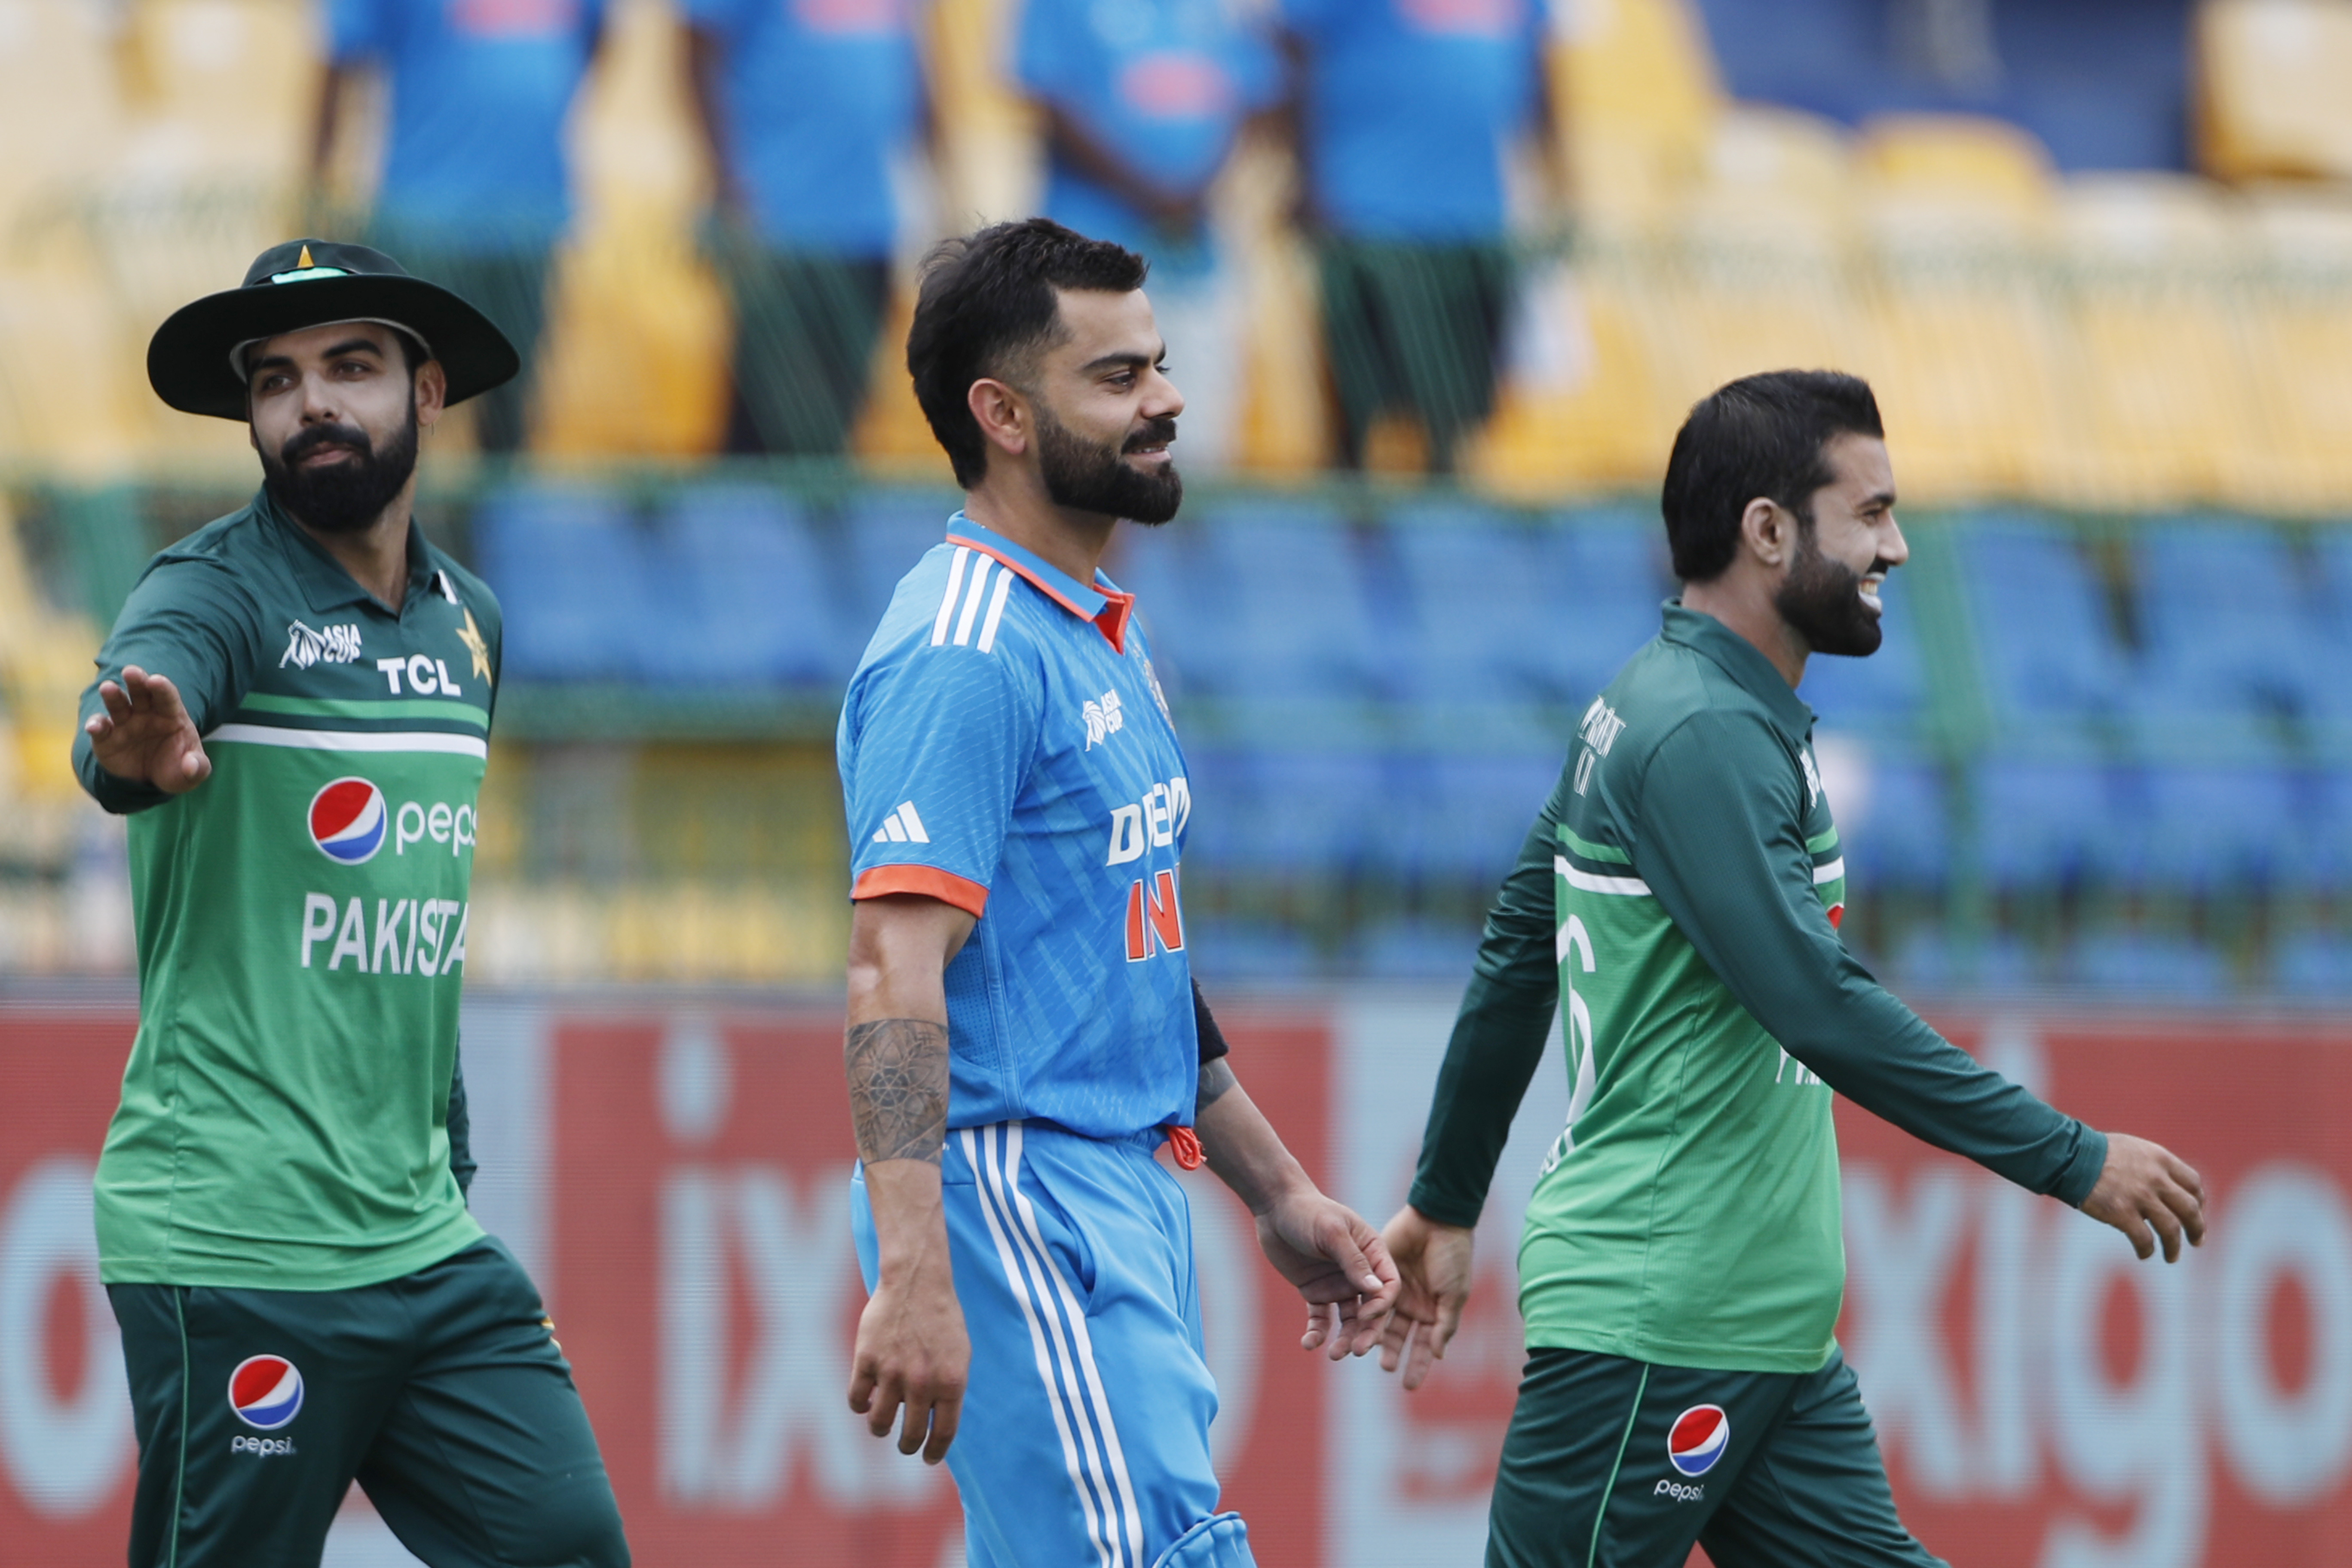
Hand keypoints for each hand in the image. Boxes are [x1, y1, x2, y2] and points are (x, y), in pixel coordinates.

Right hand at [84, 666, 209, 793]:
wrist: (150, 783)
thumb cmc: (175, 769)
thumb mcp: (192, 773)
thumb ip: (197, 767)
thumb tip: (192, 766)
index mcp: (171, 715)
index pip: (167, 697)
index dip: (162, 688)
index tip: (156, 680)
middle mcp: (146, 714)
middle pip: (141, 693)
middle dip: (137, 681)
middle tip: (131, 671)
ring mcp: (125, 723)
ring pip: (118, 705)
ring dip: (113, 696)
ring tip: (108, 688)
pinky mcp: (106, 738)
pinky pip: (101, 729)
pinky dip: (96, 726)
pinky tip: (94, 727)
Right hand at [847, 1266, 967, 1463]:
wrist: (917, 1282)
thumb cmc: (942, 1319)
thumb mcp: (959, 1355)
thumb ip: (949, 1390)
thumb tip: (936, 1425)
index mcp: (950, 1382)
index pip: (943, 1433)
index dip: (934, 1451)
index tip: (928, 1458)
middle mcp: (922, 1382)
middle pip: (911, 1434)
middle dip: (908, 1446)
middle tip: (906, 1446)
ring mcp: (892, 1372)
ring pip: (879, 1422)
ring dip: (880, 1429)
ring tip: (882, 1425)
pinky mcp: (866, 1360)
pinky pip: (857, 1399)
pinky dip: (860, 1405)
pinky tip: (865, 1402)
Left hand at [1253, 1185, 1400, 1359]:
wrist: (1274, 1207)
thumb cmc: (1308, 1211)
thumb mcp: (1332, 1233)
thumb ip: (1354, 1261)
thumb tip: (1377, 1292)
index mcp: (1373, 1252)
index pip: (1388, 1285)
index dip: (1382, 1304)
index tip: (1365, 1316)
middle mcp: (1359, 1272)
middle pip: (1371, 1308)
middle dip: (1366, 1331)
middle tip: (1356, 1351)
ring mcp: (1338, 1283)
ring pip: (1348, 1319)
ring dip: (1344, 1338)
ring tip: (1333, 1355)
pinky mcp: (1316, 1292)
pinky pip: (1321, 1318)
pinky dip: (1317, 1333)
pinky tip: (1309, 1343)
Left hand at [1376, 1205, 1474, 1390]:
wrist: (1436, 1221)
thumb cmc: (1452, 1257)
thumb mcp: (1454, 1294)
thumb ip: (1445, 1324)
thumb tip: (1438, 1355)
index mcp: (1433, 1311)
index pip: (1423, 1345)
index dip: (1417, 1364)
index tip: (1410, 1386)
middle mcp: (1411, 1305)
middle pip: (1399, 1336)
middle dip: (1392, 1353)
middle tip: (1384, 1367)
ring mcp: (1392, 1290)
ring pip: (1379, 1320)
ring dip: (1371, 1336)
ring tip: (1361, 1352)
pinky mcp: (1376, 1274)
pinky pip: (1366, 1298)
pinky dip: (1361, 1312)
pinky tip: (1356, 1325)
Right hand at [2080, 1132, 2205, 1262]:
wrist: (2069, 1156)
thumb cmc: (2097, 1152)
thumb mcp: (2133, 1149)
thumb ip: (2153, 1166)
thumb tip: (2166, 1190)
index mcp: (2160, 1159)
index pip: (2194, 1184)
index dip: (2199, 1202)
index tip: (2195, 1213)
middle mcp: (2155, 1178)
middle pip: (2189, 1209)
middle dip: (2197, 1228)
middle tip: (2197, 1240)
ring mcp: (2139, 1196)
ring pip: (2171, 1228)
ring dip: (2174, 1246)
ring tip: (2172, 1256)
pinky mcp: (2121, 1213)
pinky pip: (2144, 1239)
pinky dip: (2147, 1250)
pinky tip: (2144, 1254)